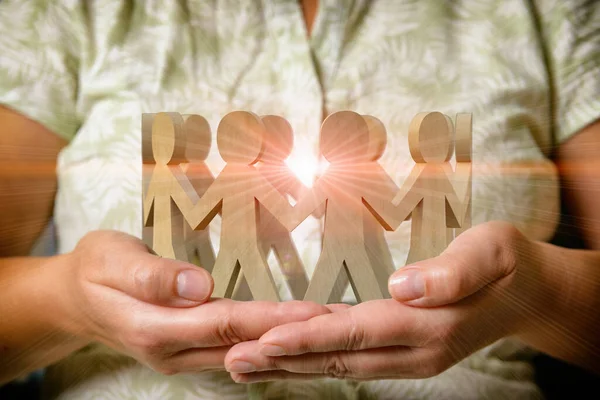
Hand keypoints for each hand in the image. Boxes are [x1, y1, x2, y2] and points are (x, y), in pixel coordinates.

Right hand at [58, 230, 330, 374]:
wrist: (74, 298)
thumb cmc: (94, 270)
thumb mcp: (111, 260)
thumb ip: (152, 275)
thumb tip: (199, 286)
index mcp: (153, 328)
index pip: (223, 324)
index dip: (270, 319)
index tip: (312, 313)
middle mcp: (171, 351)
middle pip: (241, 343)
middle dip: (291, 336)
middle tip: (339, 324)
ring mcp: (180, 356)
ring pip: (240, 352)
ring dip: (283, 344)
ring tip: (327, 331)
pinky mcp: (186, 350)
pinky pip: (231, 350)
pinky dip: (263, 345)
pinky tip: (289, 340)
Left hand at [224, 221, 546, 381]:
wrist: (529, 293)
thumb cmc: (507, 263)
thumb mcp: (492, 251)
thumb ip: (453, 271)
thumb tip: (405, 287)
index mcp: (430, 324)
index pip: (357, 332)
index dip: (309, 337)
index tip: (265, 340)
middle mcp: (414, 350)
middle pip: (337, 358)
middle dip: (282, 360)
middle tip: (230, 360)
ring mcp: (408, 357)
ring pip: (338, 365)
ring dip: (289, 367)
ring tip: (242, 366)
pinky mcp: (403, 352)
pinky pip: (350, 360)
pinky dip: (313, 361)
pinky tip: (288, 358)